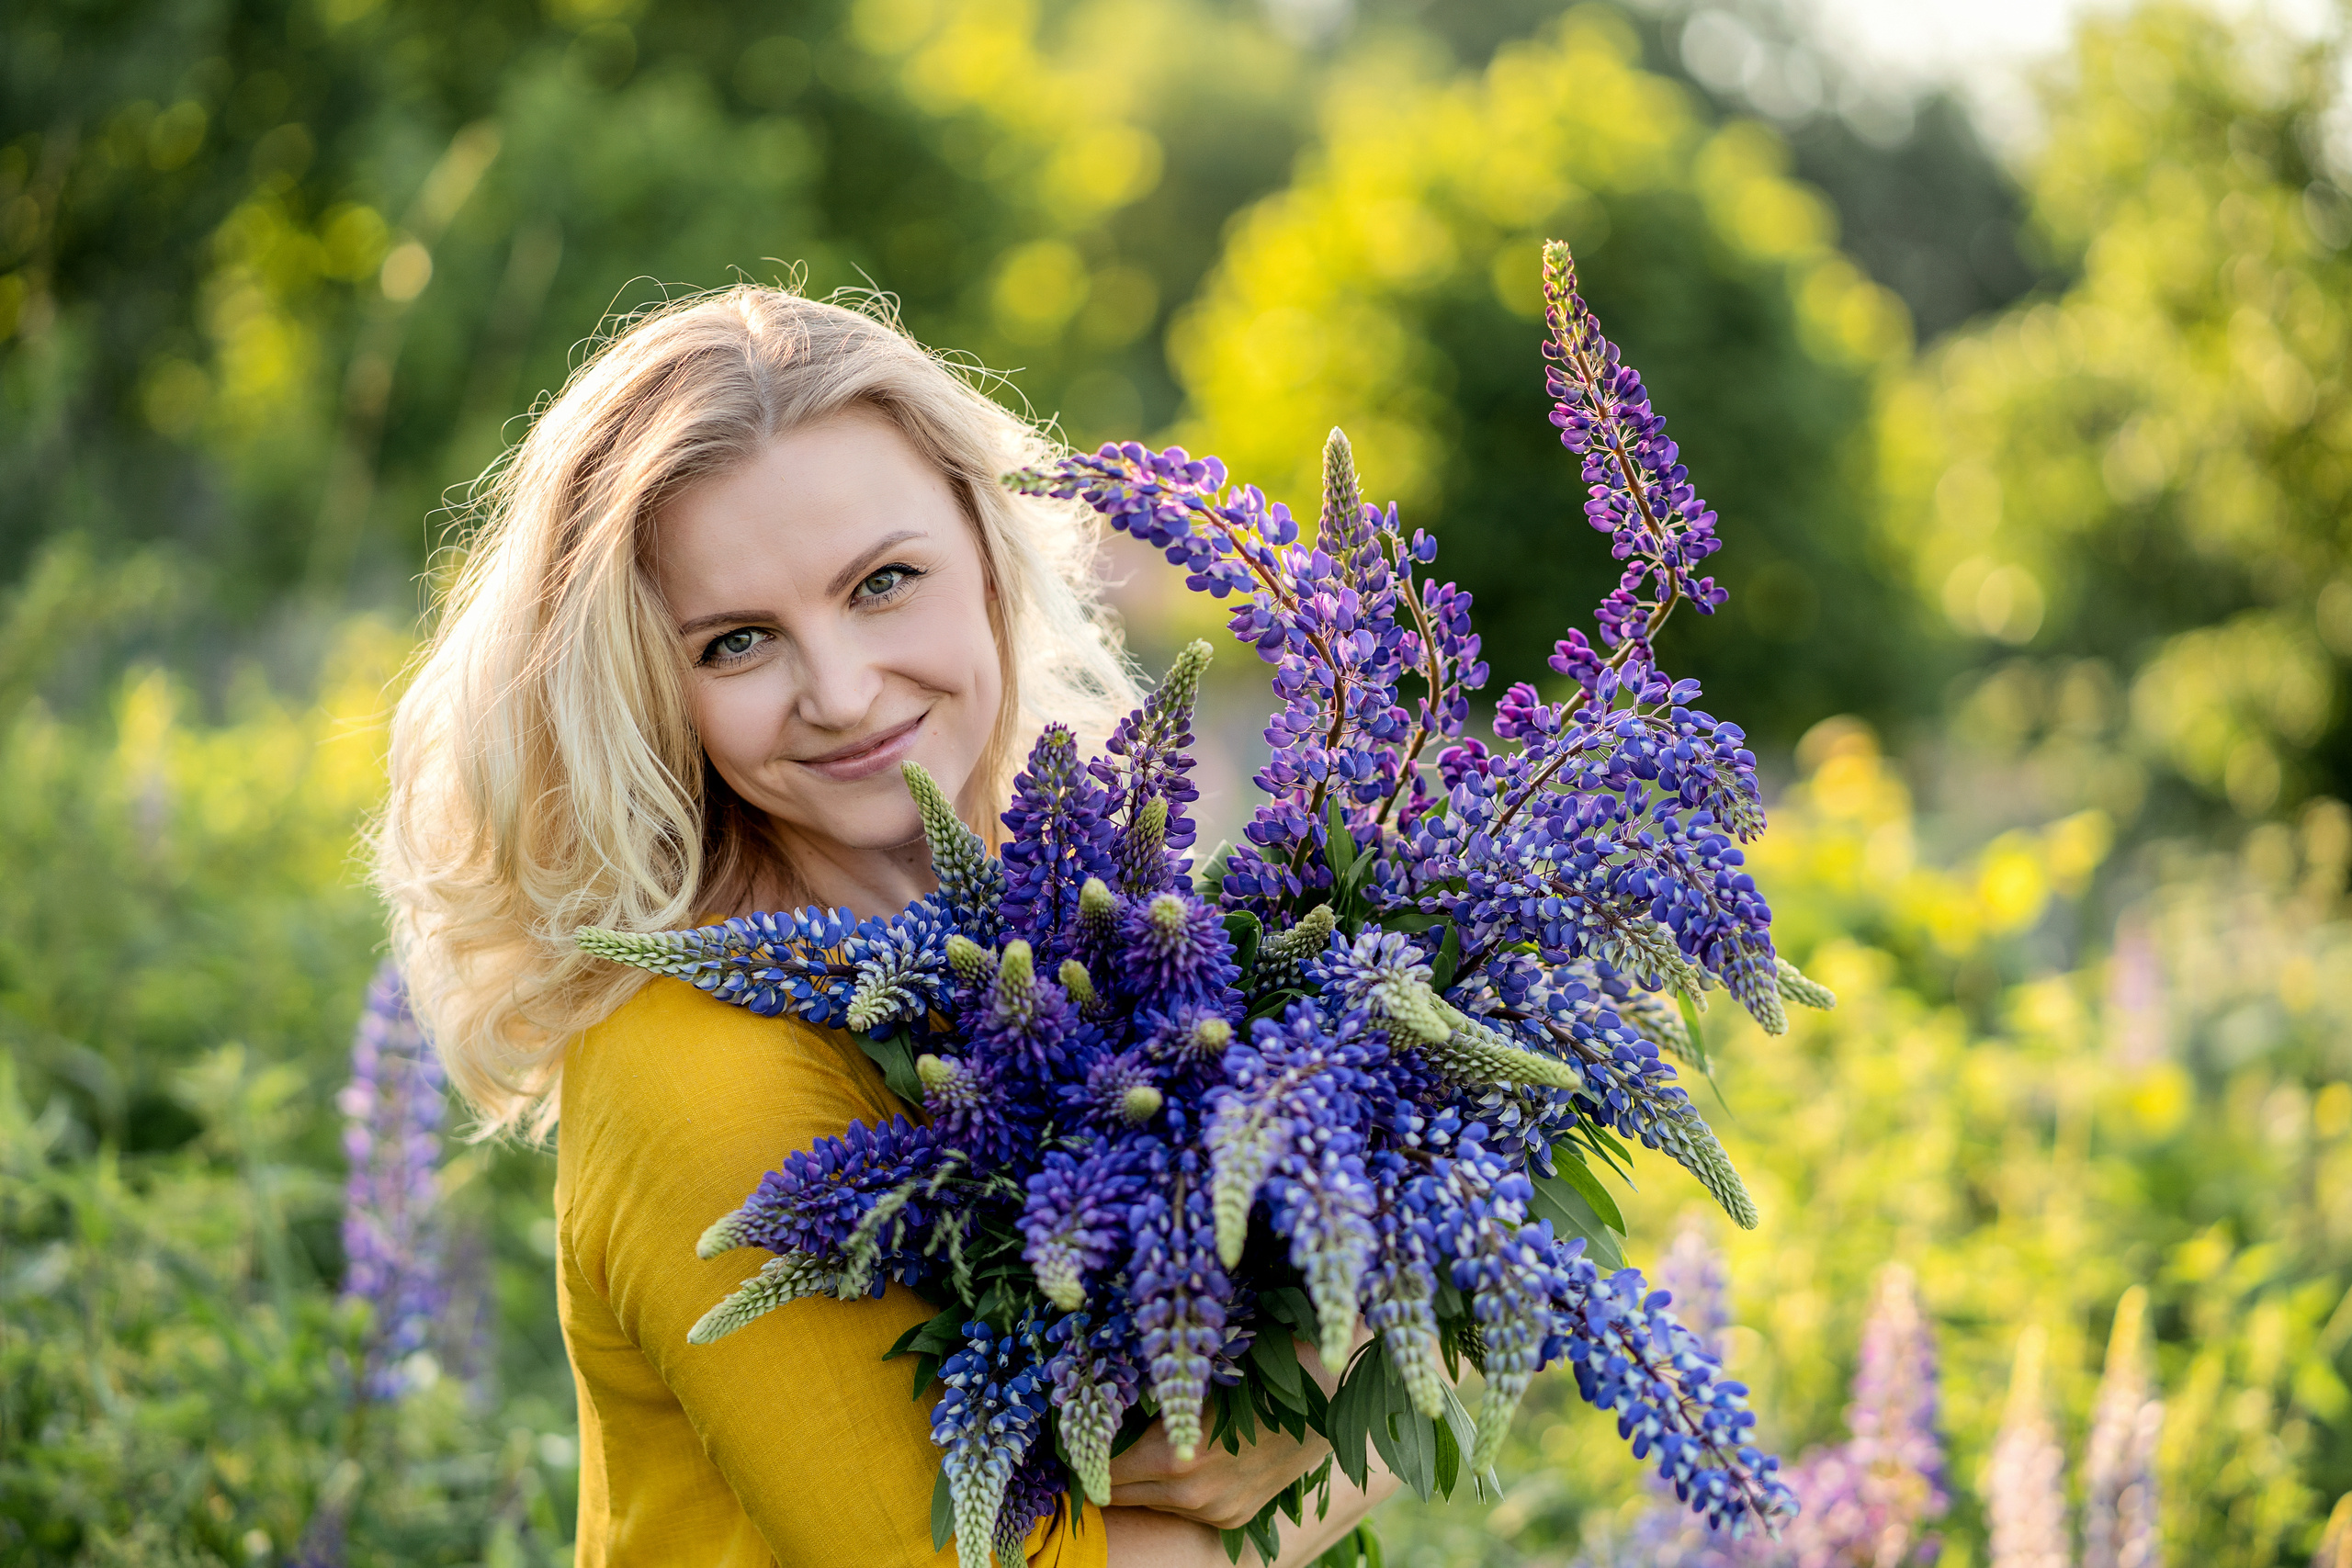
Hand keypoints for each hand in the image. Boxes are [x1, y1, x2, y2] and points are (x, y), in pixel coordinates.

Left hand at [1105, 1328, 1361, 1530]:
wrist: (1333, 1391)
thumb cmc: (1259, 1359)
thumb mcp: (1196, 1365)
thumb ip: (1147, 1382)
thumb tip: (1093, 1374)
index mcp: (1175, 1457)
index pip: (1100, 1470)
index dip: (1083, 1446)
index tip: (1073, 1424)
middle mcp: (1191, 1495)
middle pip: (1118, 1493)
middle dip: (1103, 1464)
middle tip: (1093, 1432)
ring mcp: (1216, 1511)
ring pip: (1149, 1502)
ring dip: (1137, 1476)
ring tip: (1134, 1438)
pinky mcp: (1234, 1518)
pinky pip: (1182, 1507)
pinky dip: (1171, 1485)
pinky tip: (1179, 1452)